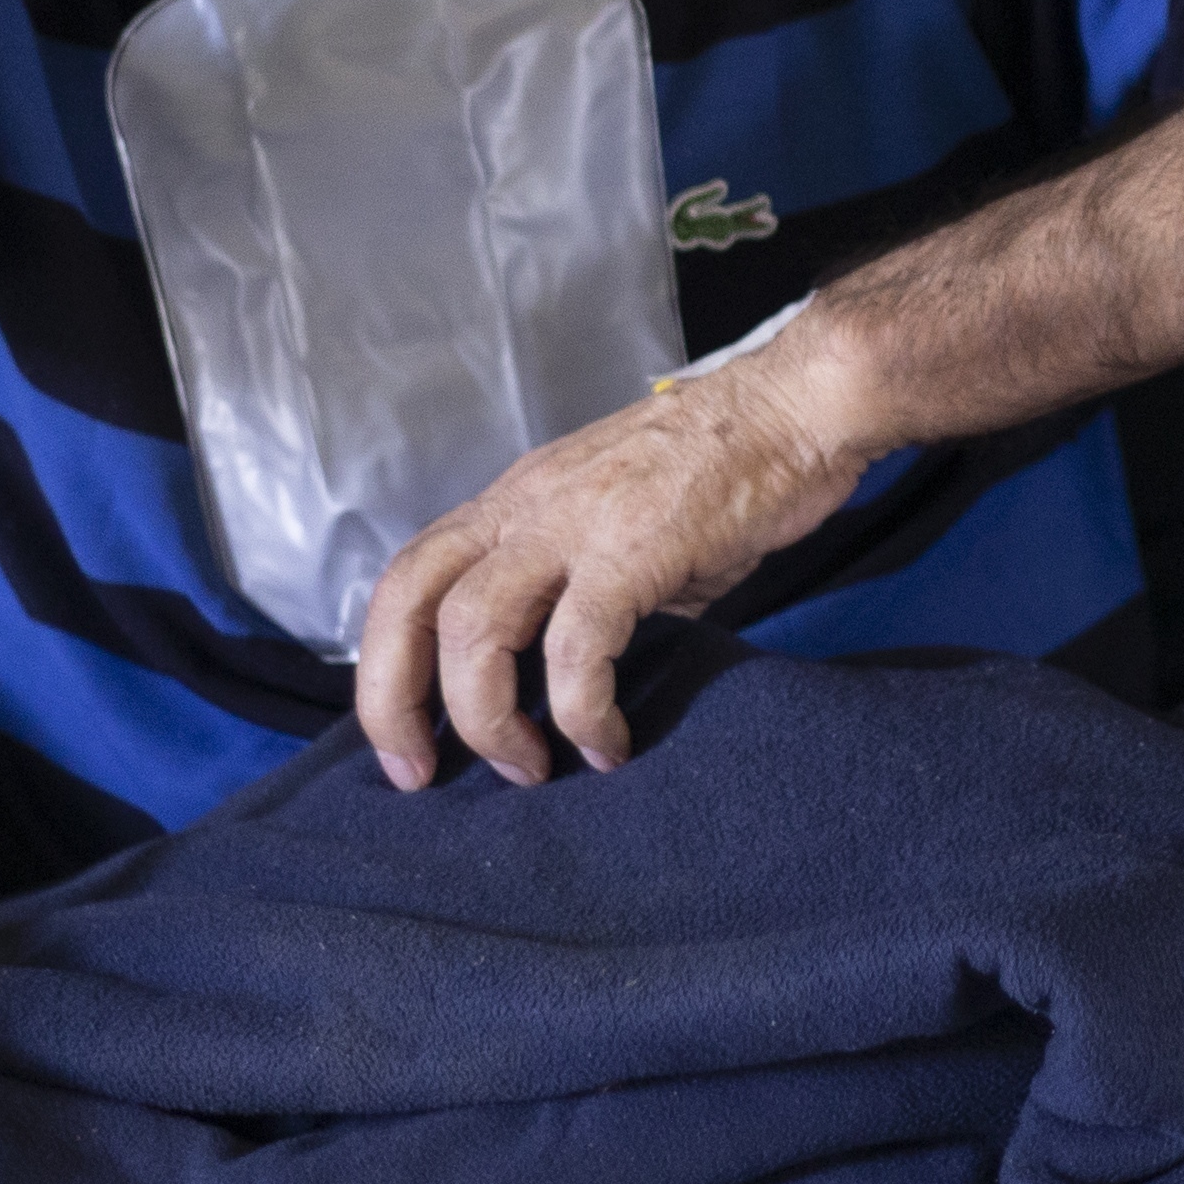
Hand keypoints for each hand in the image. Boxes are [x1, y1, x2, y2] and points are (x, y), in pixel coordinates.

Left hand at [355, 349, 877, 785]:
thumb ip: (579, 589)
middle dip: (393, 700)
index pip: (406, 581)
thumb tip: (567, 675)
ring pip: (473, 627)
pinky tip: (609, 743)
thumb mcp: (621, 526)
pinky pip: (577, 647)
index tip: (406, 739)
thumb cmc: (725, 469)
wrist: (798, 408)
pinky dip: (580, 711)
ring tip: (528, 768)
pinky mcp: (634, 547)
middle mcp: (525, 507)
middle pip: (407, 600)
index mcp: (513, 503)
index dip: (385, 667)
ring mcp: (574, 523)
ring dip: (485, 716)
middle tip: (419, 774)